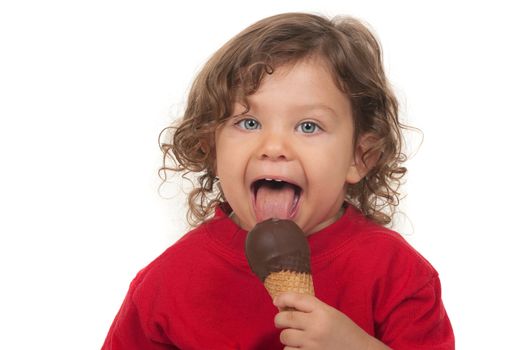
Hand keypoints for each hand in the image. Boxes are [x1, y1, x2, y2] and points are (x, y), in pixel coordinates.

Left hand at [273, 292, 389, 349]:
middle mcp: (316, 326)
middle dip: (279, 320)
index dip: (283, 298)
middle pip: (285, 319)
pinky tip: (300, 348)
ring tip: (295, 339)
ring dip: (287, 338)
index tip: (276, 301)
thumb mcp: (331, 314)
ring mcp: (312, 343)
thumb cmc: (345, 331)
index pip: (297, 299)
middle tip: (281, 322)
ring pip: (285, 338)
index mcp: (323, 311)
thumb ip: (311, 309)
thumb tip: (282, 305)